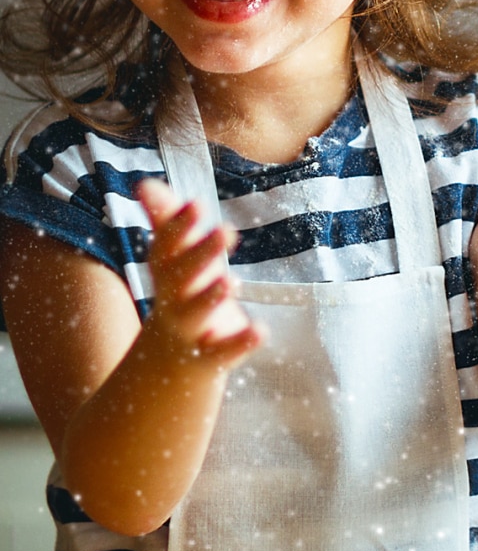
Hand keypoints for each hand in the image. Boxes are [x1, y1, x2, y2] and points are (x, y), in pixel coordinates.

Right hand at [135, 178, 263, 366]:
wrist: (165, 367)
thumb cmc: (180, 297)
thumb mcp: (173, 263)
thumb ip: (166, 223)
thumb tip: (144, 183)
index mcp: (168, 273)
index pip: (167, 247)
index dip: (179, 227)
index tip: (197, 204)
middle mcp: (173, 299)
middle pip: (182, 276)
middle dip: (202, 253)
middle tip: (226, 230)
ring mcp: (190, 330)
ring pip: (196, 313)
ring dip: (211, 297)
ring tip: (231, 280)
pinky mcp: (210, 357)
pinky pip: (223, 351)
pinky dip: (241, 342)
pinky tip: (260, 330)